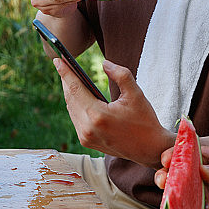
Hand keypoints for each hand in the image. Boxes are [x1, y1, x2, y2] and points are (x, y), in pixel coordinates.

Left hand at [55, 57, 175, 167]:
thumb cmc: (145, 120)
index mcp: (98, 115)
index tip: (57, 58)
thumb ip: (120, 74)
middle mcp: (87, 128)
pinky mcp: (87, 142)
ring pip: (71, 108)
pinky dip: (75, 104)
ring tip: (69, 76)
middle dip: (66, 80)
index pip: (76, 88)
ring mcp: (85, 137)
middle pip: (70, 98)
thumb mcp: (136, 93)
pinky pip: (75, 118)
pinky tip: (76, 94)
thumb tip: (104, 63)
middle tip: (63, 63)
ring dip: (70, 92)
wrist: (150, 149)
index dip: (65, 72)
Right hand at [155, 145, 208, 208]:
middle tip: (164, 181)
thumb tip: (202, 171)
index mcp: (205, 159)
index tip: (167, 160)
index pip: (184, 154)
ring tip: (180, 198)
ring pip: (182, 193)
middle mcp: (199, 175)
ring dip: (178, 196)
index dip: (173, 155)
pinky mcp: (206, 207)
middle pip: (176, 174)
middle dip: (166, 177)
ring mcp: (201, 191)